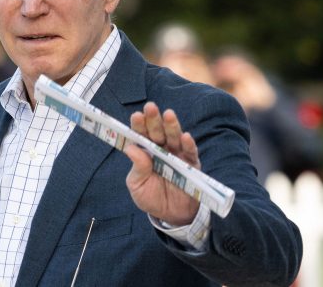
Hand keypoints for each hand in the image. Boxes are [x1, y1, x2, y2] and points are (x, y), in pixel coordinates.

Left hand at [124, 102, 200, 225]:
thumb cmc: (151, 197)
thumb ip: (137, 168)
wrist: (171, 215)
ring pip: (174, 138)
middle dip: (154, 120)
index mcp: (146, 152)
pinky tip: (185, 136)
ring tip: (169, 114)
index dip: (139, 125)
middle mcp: (161, 150)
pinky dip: (189, 145)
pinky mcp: (191, 165)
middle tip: (150, 107)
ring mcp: (177, 156)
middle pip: (158, 132)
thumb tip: (131, 149)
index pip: (141, 135)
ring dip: (172, 126)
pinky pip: (190, 153)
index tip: (136, 115)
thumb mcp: (138, 185)